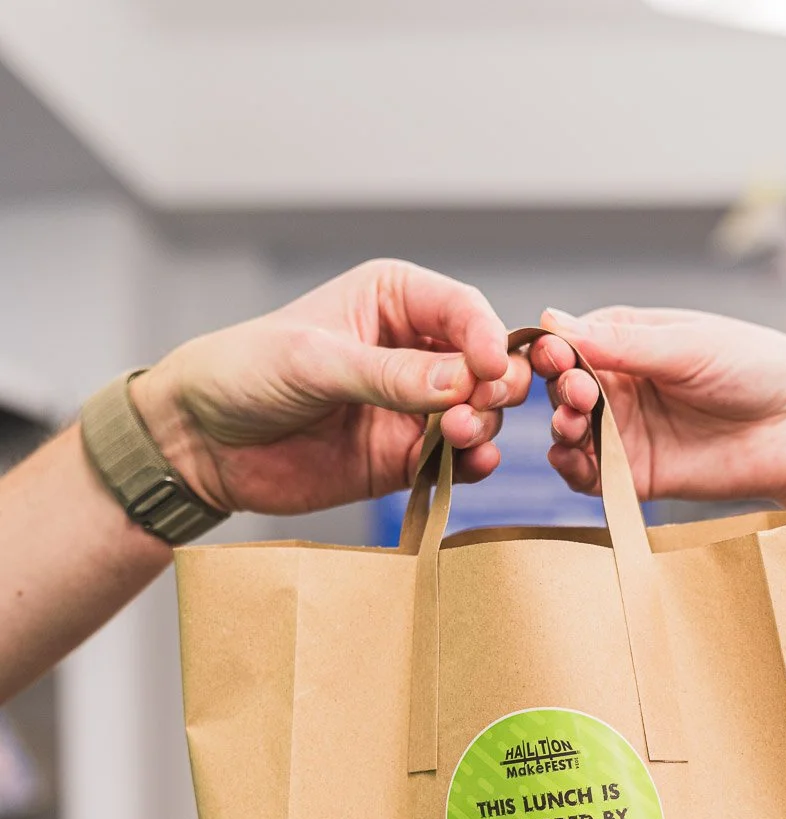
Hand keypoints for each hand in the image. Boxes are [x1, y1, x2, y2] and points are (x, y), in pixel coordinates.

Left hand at [129, 260, 530, 515]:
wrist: (201, 441)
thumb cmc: (245, 372)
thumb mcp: (315, 361)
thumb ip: (390, 374)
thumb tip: (464, 383)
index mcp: (395, 299)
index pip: (464, 310)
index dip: (488, 338)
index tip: (490, 369)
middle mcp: (414, 350)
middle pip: (486, 363)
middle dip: (495, 384)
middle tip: (479, 407)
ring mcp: (412, 407)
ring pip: (480, 413)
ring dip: (484, 424)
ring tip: (461, 436)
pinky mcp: (405, 458)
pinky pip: (457, 461)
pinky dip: (474, 463)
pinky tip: (476, 463)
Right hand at [531, 306, 785, 611]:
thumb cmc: (756, 368)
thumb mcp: (687, 347)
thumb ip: (622, 343)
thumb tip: (552, 322)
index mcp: (628, 340)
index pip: (571, 342)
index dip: (556, 351)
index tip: (556, 358)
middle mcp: (620, 384)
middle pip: (563, 388)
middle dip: (560, 392)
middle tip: (577, 397)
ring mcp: (625, 431)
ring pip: (570, 432)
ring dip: (562, 429)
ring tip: (574, 427)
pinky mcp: (635, 474)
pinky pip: (590, 475)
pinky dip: (573, 468)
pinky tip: (573, 460)